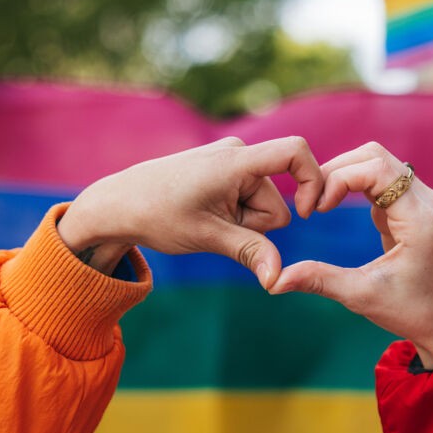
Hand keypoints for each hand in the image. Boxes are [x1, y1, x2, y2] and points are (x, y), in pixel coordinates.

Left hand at [57, 136, 323, 288]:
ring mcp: (231, 160)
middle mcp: (238, 153)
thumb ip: (249, 252)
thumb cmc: (157, 216)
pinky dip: (235, 215)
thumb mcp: (206, 236)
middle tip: (215, 227)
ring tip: (206, 220)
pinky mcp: (225, 170)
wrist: (119, 204)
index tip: (306, 213)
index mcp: (236, 161)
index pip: (295, 152)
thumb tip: (277, 280)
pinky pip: (248, 198)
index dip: (313, 181)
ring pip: (262, 204)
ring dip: (243, 222)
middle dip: (256, 224)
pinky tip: (206, 216)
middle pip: (277, 201)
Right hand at [269, 142, 432, 368]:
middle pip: (375, 156)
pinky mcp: (413, 205)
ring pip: (377, 162)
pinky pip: (380, 177)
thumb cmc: (408, 311)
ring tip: (320, 203)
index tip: (318, 210)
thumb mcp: (360, 296)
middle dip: (336, 170)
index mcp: (419, 220)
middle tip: (312, 202)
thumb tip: (273, 282)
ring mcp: (422, 200)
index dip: (339, 179)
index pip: (377, 170)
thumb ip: (319, 281)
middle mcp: (426, 201)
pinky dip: (353, 183)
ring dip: (344, 174)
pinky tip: (333, 206)